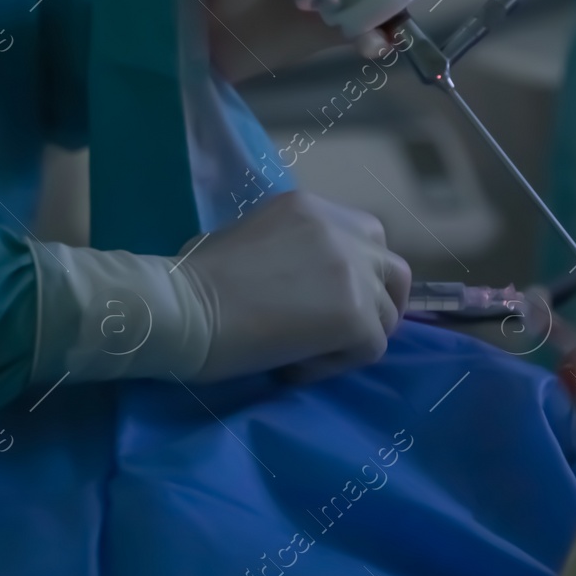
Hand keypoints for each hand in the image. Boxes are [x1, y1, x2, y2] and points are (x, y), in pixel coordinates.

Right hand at [176, 190, 411, 381]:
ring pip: (386, 314)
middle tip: (345, 330)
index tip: (327, 300)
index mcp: (309, 208)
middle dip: (379, 301)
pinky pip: (370, 349)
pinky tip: (294, 367)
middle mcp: (339, 231)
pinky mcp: (355, 315)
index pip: (364, 237)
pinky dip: (335, 365)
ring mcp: (352, 272)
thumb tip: (291, 279)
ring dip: (354, 338)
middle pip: (393, 269)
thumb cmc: (190, 279)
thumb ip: (282, 249)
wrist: (183, 309)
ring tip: (308, 352)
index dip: (356, 272)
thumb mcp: (242, 237)